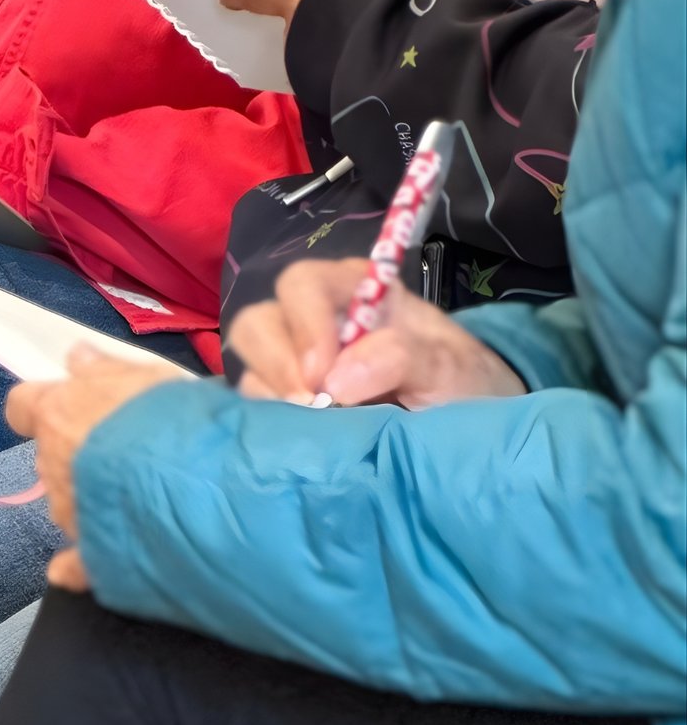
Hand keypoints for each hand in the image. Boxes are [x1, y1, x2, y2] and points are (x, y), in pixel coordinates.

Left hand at [6, 347, 182, 584]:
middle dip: (79, 452)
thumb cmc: (172, 420)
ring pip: (68, 503)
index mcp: (59, 416)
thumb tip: (75, 356)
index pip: (23, 406)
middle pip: (51, 456)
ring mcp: (69, 516)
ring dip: (91, 498)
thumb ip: (104, 369)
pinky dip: (75, 565)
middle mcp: (52, 467)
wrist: (198, 488)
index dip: (40, 406)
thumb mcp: (145, 377)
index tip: (64, 406)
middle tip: (126, 448)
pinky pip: (73, 564)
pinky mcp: (90, 559)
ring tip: (141, 496)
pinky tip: (78, 568)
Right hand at [228, 256, 524, 411]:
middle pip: (260, 322)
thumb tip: (336, 381)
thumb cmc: (466, 384)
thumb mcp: (452, 367)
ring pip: (250, 365)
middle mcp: (316, 322)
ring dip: (270, 395)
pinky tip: (303, 439)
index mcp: (356, 293)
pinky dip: (271, 423)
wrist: (475, 428)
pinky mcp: (289, 403)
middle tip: (310, 405)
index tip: (324, 376)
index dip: (303, 323)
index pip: (304, 285)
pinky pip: (257, 406)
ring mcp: (297, 364)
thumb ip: (403, 359)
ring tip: (310, 425)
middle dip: (276, 364)